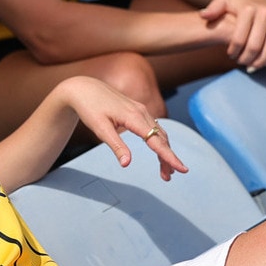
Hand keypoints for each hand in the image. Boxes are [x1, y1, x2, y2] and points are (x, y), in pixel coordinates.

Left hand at [53, 77, 187, 180]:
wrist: (83, 88)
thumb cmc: (90, 108)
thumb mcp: (100, 129)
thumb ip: (116, 146)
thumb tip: (127, 165)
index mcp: (134, 117)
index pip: (156, 141)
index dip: (169, 156)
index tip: (182, 169)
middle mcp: (142, 112)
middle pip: (161, 139)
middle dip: (168, 158)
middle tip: (168, 178)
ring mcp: (141, 110)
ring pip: (160, 133)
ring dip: (164, 152)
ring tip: (165, 172)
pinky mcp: (138, 110)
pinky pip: (154, 127)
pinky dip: (159, 141)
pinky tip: (159, 151)